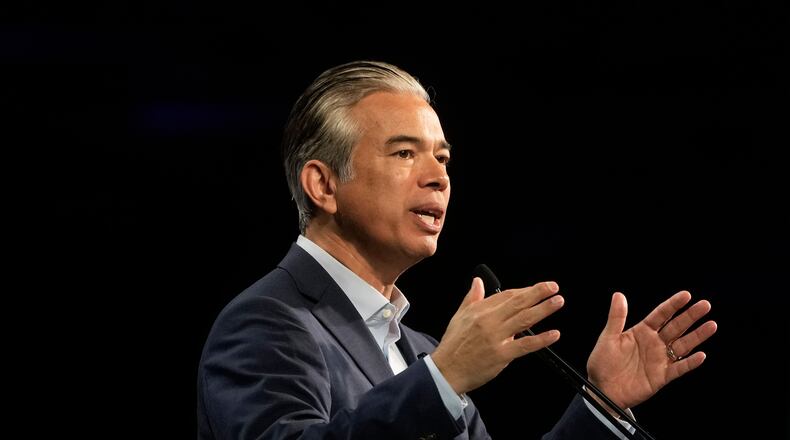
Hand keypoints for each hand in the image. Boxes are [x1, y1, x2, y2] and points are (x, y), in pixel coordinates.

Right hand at [431, 278, 563, 394]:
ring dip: (543, 309)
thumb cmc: (453, 346)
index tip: (537, 288)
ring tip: (557, 301)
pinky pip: (525, 345)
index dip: (524, 290)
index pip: (506, 295)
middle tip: (553, 287)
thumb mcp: (459, 316)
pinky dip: (540, 339)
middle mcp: (489, 321)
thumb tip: (477, 281)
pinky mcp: (501, 355)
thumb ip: (471, 297)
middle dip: (538, 293)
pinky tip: (553, 334)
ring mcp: (496, 338)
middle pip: (518, 303)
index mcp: (480, 311)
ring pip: (524, 319)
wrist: (446, 370)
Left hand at [586, 291, 717, 408]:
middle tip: (705, 305)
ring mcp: (659, 359)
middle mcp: (654, 343)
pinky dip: (690, 363)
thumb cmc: (603, 362)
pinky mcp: (661, 376)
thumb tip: (618, 295)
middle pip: (676, 327)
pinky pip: (679, 368)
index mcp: (641, 331)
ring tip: (711, 325)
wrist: (602, 389)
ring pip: (682, 345)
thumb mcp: (608, 337)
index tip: (686, 295)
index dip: (673, 305)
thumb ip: (616, 317)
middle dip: (690, 316)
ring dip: (697, 336)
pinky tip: (700, 356)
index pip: (661, 315)